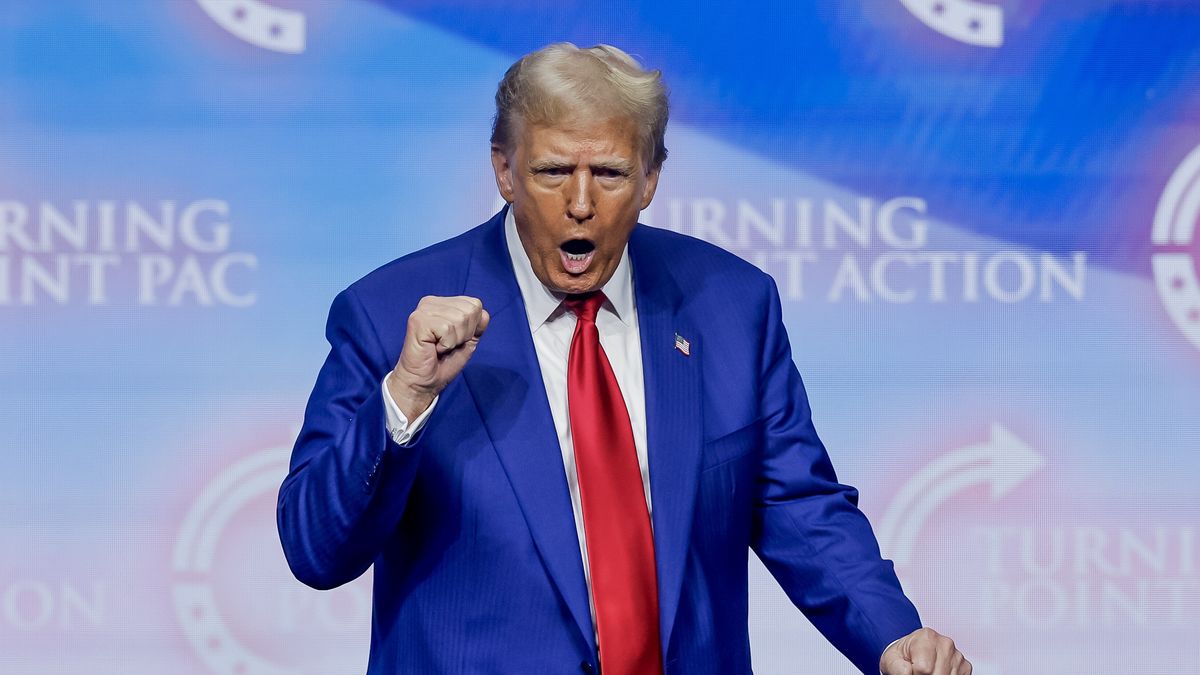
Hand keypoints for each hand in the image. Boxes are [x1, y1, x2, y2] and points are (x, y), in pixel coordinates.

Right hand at [387, 295, 488, 419]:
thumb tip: (484, 314)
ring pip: (460, 319)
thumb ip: (478, 324)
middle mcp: (431, 302)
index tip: (455, 340)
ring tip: (439, 347)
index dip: (472, 328)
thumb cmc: (443, 362)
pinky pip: (447, 329)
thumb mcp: (468, 340)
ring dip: (454, 341)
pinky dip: (446, 344)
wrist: (424, 382)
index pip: (475, 305)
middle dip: (464, 334)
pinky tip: (433, 348)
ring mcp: (423, 310)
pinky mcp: (418, 321)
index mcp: (443, 303)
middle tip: (446, 345)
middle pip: (470, 311)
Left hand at [880, 627, 970, 674]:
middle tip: (918, 671)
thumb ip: (896, 666)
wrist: (911, 654)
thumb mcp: (891, 659)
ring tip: (926, 671)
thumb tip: (907, 671)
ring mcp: (956, 655)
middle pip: (937, 674)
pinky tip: (936, 672)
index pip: (923, 668)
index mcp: (926, 637)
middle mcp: (944, 643)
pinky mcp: (964, 666)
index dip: (914, 673)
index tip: (910, 669)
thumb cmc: (902, 656)